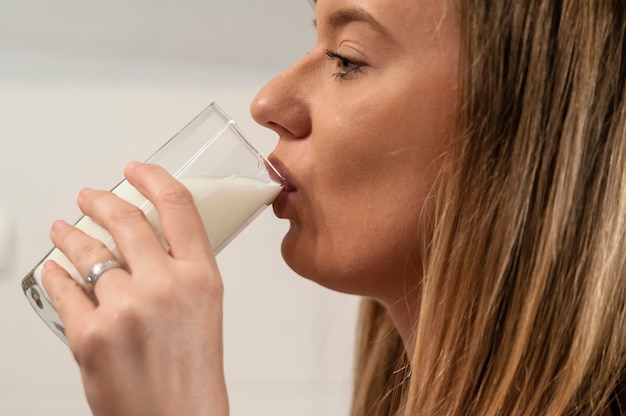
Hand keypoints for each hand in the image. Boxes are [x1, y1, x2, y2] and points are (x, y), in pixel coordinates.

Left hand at [42, 162, 228, 415]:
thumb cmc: (193, 371)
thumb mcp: (205, 307)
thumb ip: (182, 270)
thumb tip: (149, 241)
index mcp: (202, 276)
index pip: (178, 206)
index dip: (153, 178)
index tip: (137, 169)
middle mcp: (165, 285)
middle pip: (125, 219)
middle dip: (99, 201)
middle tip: (89, 197)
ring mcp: (125, 308)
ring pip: (88, 252)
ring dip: (71, 235)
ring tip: (64, 231)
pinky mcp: (89, 334)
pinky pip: (64, 289)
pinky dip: (56, 276)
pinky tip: (56, 271)